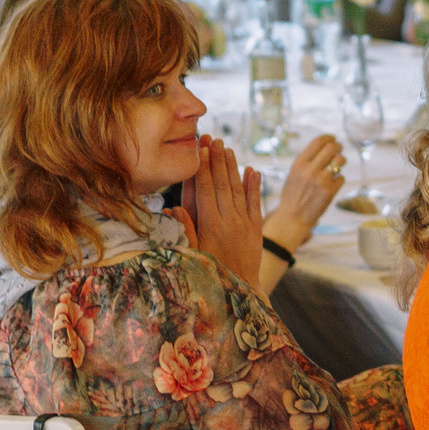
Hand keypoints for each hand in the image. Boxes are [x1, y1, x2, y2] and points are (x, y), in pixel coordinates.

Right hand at [174, 136, 264, 285]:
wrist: (240, 291)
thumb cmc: (211, 274)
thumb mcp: (193, 253)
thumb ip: (185, 229)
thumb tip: (172, 207)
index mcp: (210, 225)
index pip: (206, 189)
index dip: (203, 168)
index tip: (200, 149)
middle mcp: (228, 220)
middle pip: (222, 184)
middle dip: (217, 160)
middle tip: (213, 139)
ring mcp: (244, 223)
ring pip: (238, 189)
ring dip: (233, 167)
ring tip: (228, 148)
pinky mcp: (256, 228)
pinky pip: (255, 203)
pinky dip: (254, 186)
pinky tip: (252, 170)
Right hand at [267, 133, 344, 249]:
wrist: (293, 217)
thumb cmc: (293, 194)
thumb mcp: (294, 173)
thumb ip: (308, 160)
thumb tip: (327, 146)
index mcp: (299, 163)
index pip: (318, 142)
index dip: (329, 137)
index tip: (333, 138)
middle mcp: (310, 170)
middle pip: (332, 148)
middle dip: (338, 147)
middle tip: (339, 150)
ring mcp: (321, 181)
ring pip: (340, 160)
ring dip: (342, 161)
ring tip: (338, 165)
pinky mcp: (330, 192)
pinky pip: (341, 177)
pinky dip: (339, 179)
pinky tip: (333, 184)